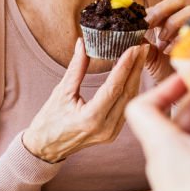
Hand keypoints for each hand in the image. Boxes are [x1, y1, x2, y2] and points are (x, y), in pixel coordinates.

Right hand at [22, 39, 148, 162]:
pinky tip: (133, 75)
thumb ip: (75, 68)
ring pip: (129, 101)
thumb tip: (83, 43)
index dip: (125, 66)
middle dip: (136, 68)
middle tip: (143, 47)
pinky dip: (130, 90)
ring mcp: (111, 133)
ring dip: (136, 78)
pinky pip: (126, 108)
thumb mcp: (61, 92)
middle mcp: (105, 128)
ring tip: (140, 57)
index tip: (134, 48)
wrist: (46, 147)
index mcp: (90, 118)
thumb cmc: (49, 120)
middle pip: (127, 93)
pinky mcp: (113, 134)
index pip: (113, 88)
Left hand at [142, 0, 189, 79]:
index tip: (140, 23)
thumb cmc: (159, 67)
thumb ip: (137, 42)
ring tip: (163, 40)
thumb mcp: (145, 54)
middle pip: (177, 0)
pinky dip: (179, 39)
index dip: (149, 12)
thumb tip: (125, 32)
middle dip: (162, 11)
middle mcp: (179, 19)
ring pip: (189, 10)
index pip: (158, 5)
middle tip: (150, 26)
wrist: (175, 87)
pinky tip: (169, 51)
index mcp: (163, 19)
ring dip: (174, 23)